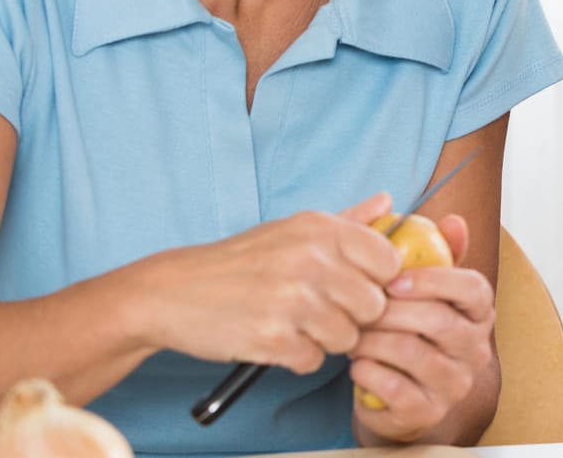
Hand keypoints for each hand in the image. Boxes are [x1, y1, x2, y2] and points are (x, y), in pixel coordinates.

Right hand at [139, 194, 400, 372]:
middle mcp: (312, 260)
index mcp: (322, 229)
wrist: (172, 292)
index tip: (353, 287)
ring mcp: (293, 299)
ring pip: (348, 338)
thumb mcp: (293, 230)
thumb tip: (388, 201)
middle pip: (374, 306)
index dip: (376, 282)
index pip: (390, 263)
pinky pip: (314, 361)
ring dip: (324, 340)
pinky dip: (297, 358)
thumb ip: (347, 220)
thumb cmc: (241, 261)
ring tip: (293, 324)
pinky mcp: (272, 337)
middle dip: (352, 316)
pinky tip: (275, 339)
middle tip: (318, 311)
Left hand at [348, 215, 497, 443]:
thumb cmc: (407, 332)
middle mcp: (476, 349)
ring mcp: (455, 384)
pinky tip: (357, 365)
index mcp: (480, 314)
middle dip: (390, 311)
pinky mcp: (428, 412)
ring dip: (373, 341)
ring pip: (412, 353)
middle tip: (360, 308)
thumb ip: (437, 253)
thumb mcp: (422, 292)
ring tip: (353, 335)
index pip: (474, 288)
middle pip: (438, 320)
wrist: (395, 396)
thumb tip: (454, 220)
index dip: (434, 281)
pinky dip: (368, 372)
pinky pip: (395, 388)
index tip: (394, 281)